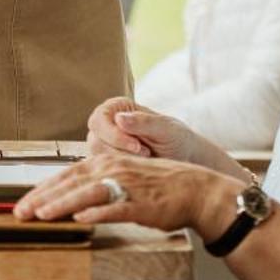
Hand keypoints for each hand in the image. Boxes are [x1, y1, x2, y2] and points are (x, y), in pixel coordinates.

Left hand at [13, 151, 238, 233]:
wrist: (195, 189)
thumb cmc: (157, 188)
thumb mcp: (121, 178)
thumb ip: (96, 185)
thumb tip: (71, 199)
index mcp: (104, 163)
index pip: (65, 175)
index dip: (42, 189)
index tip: (23, 204)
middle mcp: (111, 169)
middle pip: (69, 183)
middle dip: (42, 198)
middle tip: (20, 213)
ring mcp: (126, 185)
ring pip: (87, 194)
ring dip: (63, 204)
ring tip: (42, 215)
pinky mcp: (141, 203)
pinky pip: (116, 207)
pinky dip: (98, 213)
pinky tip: (82, 219)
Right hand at [86, 96, 223, 170]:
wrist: (184, 158)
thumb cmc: (176, 139)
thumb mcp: (165, 128)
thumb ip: (144, 122)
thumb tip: (119, 118)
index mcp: (116, 108)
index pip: (99, 120)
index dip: (114, 135)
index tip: (137, 146)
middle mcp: (105, 124)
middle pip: (95, 140)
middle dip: (120, 152)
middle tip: (146, 155)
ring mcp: (103, 144)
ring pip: (98, 157)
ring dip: (122, 162)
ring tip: (146, 160)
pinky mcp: (107, 162)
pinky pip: (105, 170)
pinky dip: (121, 172)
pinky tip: (138, 169)